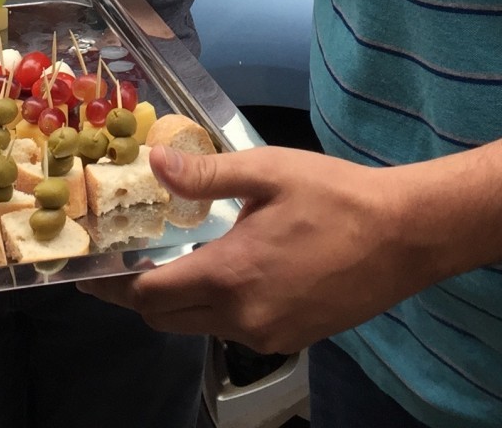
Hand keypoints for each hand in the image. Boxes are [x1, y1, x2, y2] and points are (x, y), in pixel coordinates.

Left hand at [79, 144, 434, 355]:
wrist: (406, 236)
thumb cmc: (338, 197)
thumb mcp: (268, 171)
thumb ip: (206, 174)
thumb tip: (154, 164)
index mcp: (231, 275)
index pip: (149, 297)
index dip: (115, 284)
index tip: (95, 268)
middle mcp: (244, 317)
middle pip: (166, 320)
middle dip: (142, 295)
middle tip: (132, 260)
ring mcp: (270, 335)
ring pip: (200, 327)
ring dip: (181, 302)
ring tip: (180, 260)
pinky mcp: (292, 338)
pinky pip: (235, 330)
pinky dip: (218, 307)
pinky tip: (230, 271)